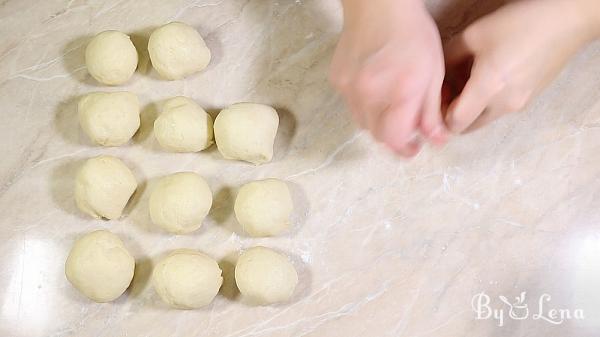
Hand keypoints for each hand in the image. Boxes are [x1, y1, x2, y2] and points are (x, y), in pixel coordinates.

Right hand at [330, 0, 447, 155]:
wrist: (378, 5)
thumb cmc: (411, 33)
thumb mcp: (432, 72)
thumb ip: (431, 110)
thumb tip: (435, 139)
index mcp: (398, 92)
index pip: (394, 139)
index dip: (404, 149)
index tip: (413, 148)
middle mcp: (369, 94)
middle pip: (378, 134)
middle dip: (393, 135)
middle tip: (408, 127)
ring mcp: (348, 87)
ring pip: (363, 122)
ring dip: (378, 121)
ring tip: (392, 104)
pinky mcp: (337, 80)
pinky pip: (351, 104)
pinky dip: (365, 104)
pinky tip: (376, 86)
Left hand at [444, 0, 599, 132]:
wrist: (565, 21)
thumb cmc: (519, 23)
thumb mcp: (473, 35)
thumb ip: (448, 58)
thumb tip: (436, 74)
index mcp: (489, 88)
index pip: (455, 123)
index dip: (439, 116)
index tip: (436, 98)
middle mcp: (505, 104)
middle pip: (468, 127)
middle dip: (453, 115)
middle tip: (448, 92)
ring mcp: (520, 104)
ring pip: (484, 119)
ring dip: (471, 109)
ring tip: (467, 82)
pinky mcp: (530, 100)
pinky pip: (500, 110)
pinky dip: (488, 102)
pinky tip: (487, 78)